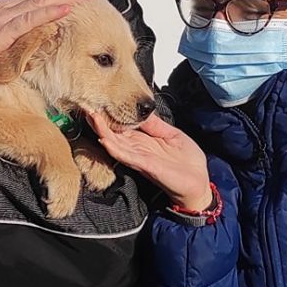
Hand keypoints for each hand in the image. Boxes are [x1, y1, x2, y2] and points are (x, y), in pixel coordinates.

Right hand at [0, 0, 98, 85]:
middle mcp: (6, 8)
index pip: (37, 1)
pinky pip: (30, 19)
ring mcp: (5, 16)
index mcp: (4, 10)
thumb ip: (8, 38)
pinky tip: (64, 9)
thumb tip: (22, 43)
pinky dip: (49, 13)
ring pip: (42, 4)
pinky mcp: (2, 29)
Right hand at [84, 111, 209, 211]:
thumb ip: (156, 125)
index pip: (123, 127)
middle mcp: (139, 149)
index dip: (111, 116)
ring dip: (103, 132)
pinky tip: (105, 140)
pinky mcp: (146, 166)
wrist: (199, 184)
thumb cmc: (188, 162)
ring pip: (117, 144)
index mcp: (145, 141)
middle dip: (100, 122)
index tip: (99, 102)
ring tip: (92, 118)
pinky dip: (115, 148)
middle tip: (86, 107)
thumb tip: (143, 110)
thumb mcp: (173, 135)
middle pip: (115, 135)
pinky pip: (127, 156)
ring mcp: (140, 158)